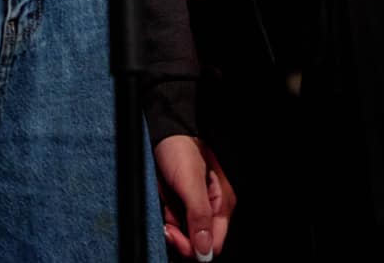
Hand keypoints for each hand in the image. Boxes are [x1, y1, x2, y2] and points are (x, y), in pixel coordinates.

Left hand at [155, 134, 234, 259]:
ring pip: (184, 235)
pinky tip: (163, 205)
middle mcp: (210, 209)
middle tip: (167, 223)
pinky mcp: (180, 206)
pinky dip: (166, 219)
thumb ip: (199, 216)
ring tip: (165, 207)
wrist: (161, 134)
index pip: (214, 243)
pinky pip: (174, 224)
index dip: (195, 246)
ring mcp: (194, 208)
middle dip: (180, 236)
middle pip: (198, 243)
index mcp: (222, 204)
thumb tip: (206, 250)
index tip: (175, 234)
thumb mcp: (190, 182)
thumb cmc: (180, 149)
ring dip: (171, 226)